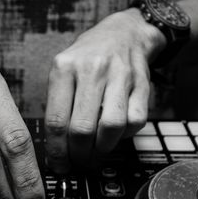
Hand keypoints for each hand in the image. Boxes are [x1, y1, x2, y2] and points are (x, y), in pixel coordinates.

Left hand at [45, 8, 165, 172]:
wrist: (123, 33)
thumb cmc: (87, 58)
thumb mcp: (62, 70)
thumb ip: (57, 105)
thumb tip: (55, 149)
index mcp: (64, 68)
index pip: (56, 121)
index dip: (57, 151)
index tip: (59, 165)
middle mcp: (91, 69)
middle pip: (82, 128)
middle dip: (79, 155)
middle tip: (79, 163)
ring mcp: (119, 76)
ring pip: (110, 127)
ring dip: (102, 149)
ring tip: (96, 154)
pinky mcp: (141, 84)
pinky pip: (135, 121)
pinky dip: (125, 136)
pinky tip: (116, 135)